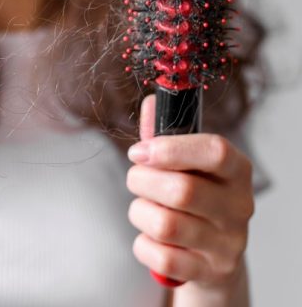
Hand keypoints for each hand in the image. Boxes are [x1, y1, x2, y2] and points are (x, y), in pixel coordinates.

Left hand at [126, 95, 253, 289]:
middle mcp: (239, 207)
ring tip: (144, 208)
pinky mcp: (209, 273)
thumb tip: (151, 100)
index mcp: (236, 171)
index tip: (140, 150)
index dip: (172, 148)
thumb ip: (165, 133)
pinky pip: (161, 258)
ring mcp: (227, 244)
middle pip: (182, 191)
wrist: (212, 256)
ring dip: (140, 213)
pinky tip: (151, 238)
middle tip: (136, 179)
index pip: (215, 152)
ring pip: (166, 225)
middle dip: (142, 181)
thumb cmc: (194, 196)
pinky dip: (143, 246)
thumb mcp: (185, 163)